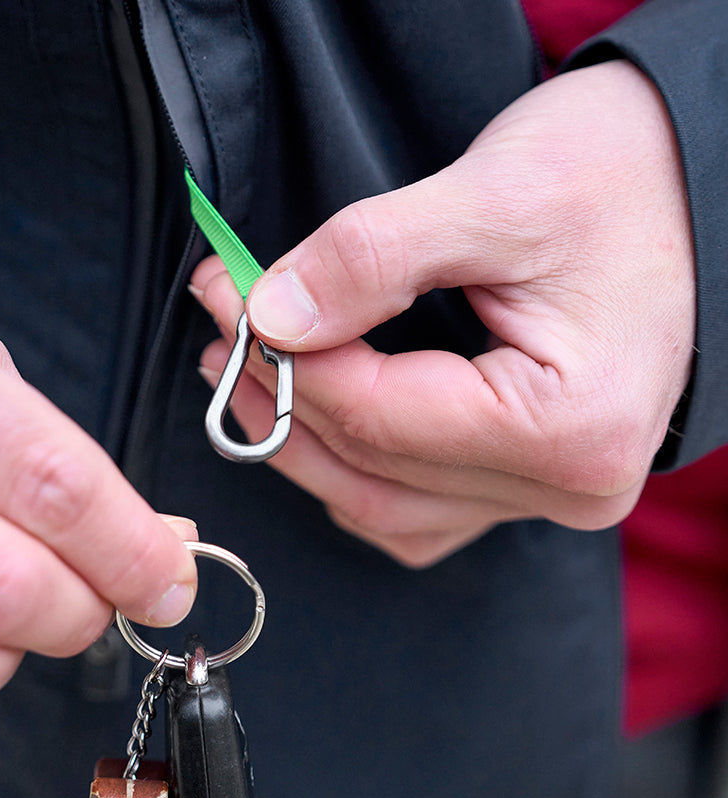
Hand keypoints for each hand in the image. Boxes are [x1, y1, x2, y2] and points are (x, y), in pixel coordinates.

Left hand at [193, 60, 694, 567]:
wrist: (694, 189)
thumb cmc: (627, 179)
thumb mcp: (497, 193)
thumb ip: (372, 258)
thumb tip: (273, 315)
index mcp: (568, 426)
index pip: (379, 415)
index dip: (285, 359)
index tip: (225, 297)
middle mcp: (564, 485)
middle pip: (373, 469)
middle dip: (282, 401)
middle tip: (224, 334)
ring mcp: (548, 494)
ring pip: (383, 503)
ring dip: (305, 446)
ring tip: (248, 378)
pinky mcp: (528, 482)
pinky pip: (415, 512)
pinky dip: (354, 475)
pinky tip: (314, 429)